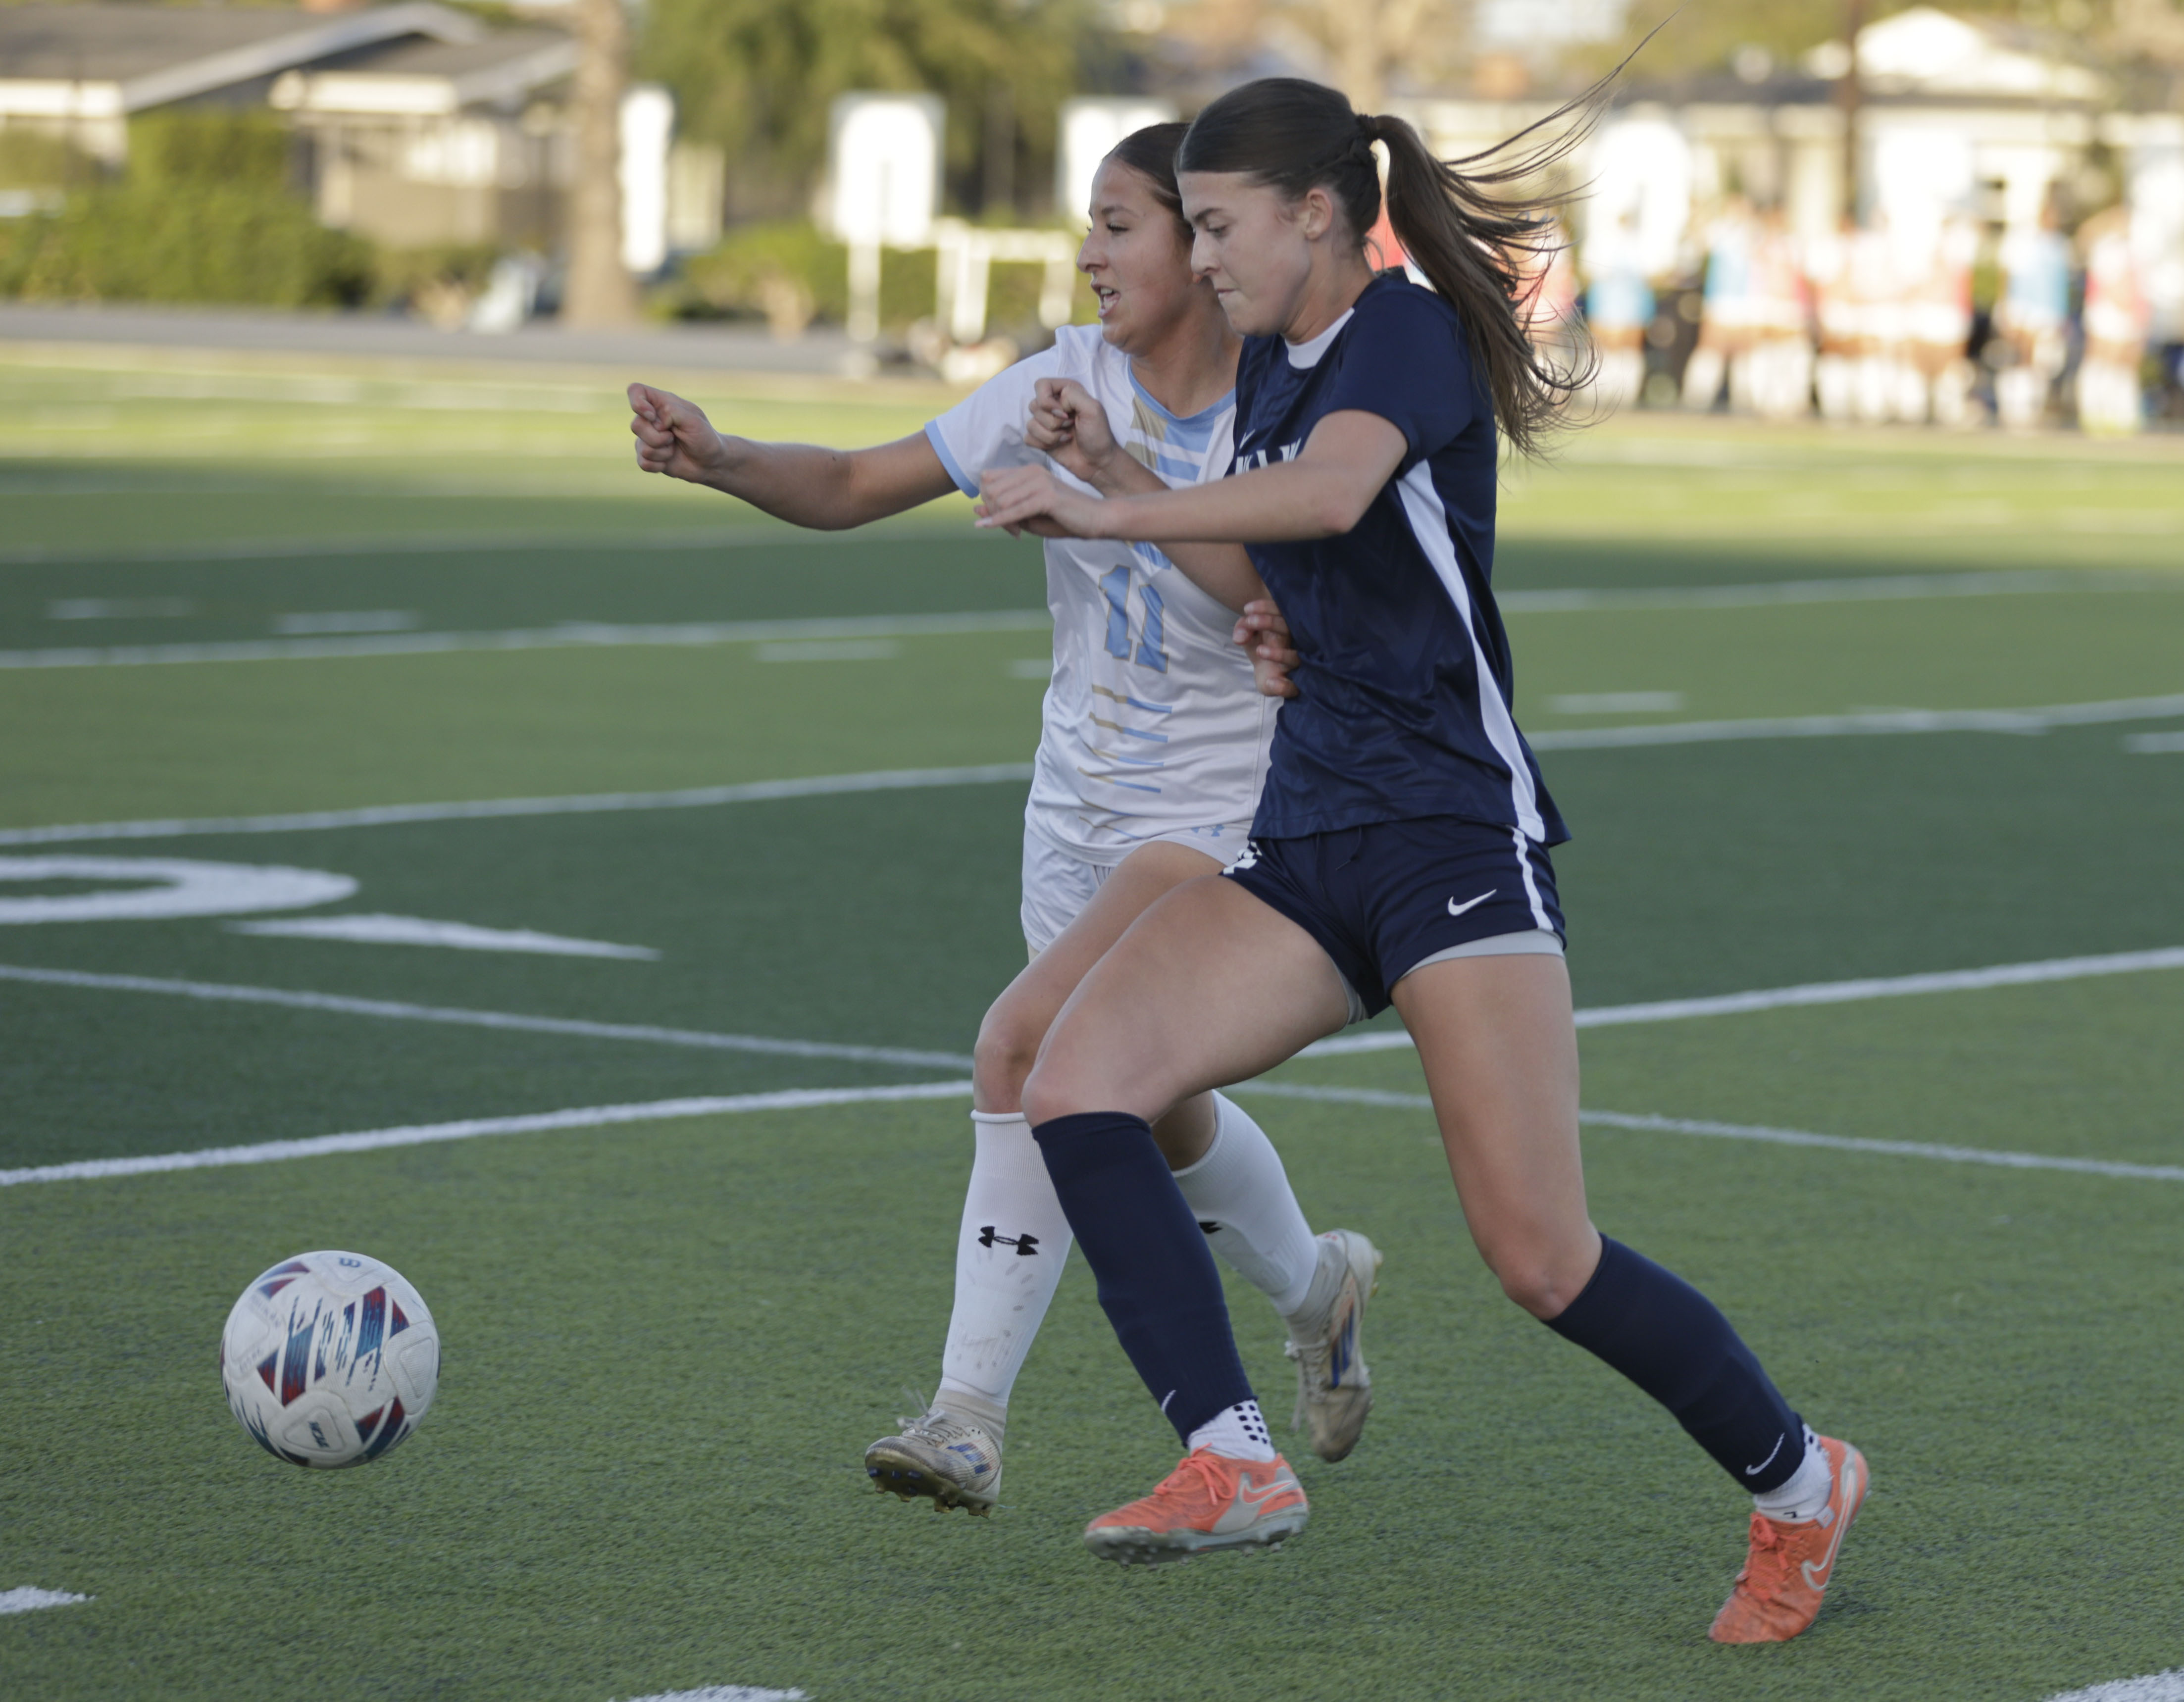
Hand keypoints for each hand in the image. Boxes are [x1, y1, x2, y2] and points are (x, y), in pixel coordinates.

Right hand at [628, 382, 728, 483]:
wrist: (710, 462)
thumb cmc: (704, 437)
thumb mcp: (694, 420)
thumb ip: (672, 412)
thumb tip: (653, 421)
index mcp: (661, 403)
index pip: (635, 391)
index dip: (637, 403)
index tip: (652, 415)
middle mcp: (650, 419)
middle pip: (636, 425)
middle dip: (658, 437)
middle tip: (674, 437)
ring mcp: (647, 438)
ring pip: (641, 447)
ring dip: (663, 452)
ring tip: (674, 448)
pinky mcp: (647, 457)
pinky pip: (643, 463)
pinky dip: (659, 465)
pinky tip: (669, 461)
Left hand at [975, 463, 1106, 538]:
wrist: (1098, 519)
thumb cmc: (1065, 519)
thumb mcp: (1029, 517)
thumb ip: (1003, 511)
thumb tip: (975, 508)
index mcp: (1027, 471)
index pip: (989, 479)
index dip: (988, 501)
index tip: (1002, 520)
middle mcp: (1031, 472)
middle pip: (990, 490)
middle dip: (993, 512)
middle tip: (1011, 530)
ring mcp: (1039, 482)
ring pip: (999, 500)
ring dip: (1001, 521)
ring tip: (1017, 533)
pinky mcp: (1047, 497)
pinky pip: (1013, 510)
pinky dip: (998, 520)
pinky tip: (986, 526)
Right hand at [1024, 377, 1125, 489]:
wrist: (1097, 461)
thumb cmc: (1098, 435)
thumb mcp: (1093, 409)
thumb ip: (1073, 396)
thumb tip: (1056, 404)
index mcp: (1066, 391)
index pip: (1041, 385)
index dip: (1047, 401)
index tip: (1064, 413)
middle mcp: (1054, 404)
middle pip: (1034, 406)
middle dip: (1053, 422)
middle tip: (1071, 426)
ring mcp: (1046, 422)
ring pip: (1031, 424)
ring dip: (1050, 435)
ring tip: (1067, 437)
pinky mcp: (1041, 438)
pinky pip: (1028, 438)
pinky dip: (1043, 444)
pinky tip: (1059, 445)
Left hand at [1233, 598, 1299, 698]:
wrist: (1268, 675)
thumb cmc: (1262, 647)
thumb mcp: (1248, 633)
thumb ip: (1243, 628)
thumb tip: (1240, 637)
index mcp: (1284, 628)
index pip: (1280, 611)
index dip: (1265, 608)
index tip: (1247, 609)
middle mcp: (1293, 644)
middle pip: (1288, 629)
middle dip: (1269, 622)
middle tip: (1250, 621)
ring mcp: (1295, 665)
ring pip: (1295, 658)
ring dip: (1279, 654)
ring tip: (1259, 650)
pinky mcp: (1292, 685)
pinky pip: (1293, 687)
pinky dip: (1284, 686)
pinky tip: (1271, 681)